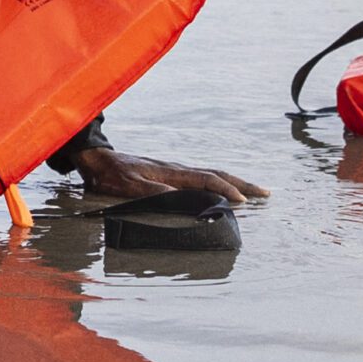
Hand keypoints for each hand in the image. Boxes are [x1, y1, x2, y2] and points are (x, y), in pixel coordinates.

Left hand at [75, 148, 266, 203]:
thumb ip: (155, 192)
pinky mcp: (169, 172)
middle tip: (266, 193)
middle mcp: (177, 168)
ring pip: (211, 174)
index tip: (244, 202)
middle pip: (217, 174)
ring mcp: (174, 169)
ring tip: (252, 191)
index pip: (206, 180)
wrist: (97, 159)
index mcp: (171, 172)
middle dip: (242, 183)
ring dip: (234, 182)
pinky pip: (202, 176)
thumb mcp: (130, 187)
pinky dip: (219, 182)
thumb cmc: (112, 175)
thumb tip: (183, 198)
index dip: (226, 191)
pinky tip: (221, 188)